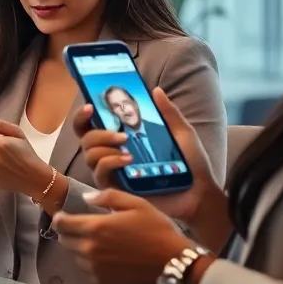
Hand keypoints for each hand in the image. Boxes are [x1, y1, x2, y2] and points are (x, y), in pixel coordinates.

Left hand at [51, 189, 193, 283]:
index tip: (64, 217)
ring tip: (98, 244)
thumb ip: (108, 197)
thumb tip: (86, 198)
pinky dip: (90, 264)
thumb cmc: (157, 231)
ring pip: (75, 256)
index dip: (60, 219)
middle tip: (82, 229)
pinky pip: (86, 271)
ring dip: (80, 249)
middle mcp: (89, 249)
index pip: (62, 223)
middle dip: (69, 233)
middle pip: (64, 240)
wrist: (173, 265)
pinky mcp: (101, 283)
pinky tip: (106, 259)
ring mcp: (94, 269)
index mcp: (95, 228)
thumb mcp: (136, 204)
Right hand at [73, 88, 226, 233]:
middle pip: (86, 139)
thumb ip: (168, 112)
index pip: (91, 125)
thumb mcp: (181, 133)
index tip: (91, 106)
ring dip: (104, 147)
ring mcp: (111, 172)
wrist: (198, 193)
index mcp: (121, 139)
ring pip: (89, 155)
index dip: (83, 115)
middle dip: (98, 133)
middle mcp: (111, 154)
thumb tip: (155, 90)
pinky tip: (128, 160)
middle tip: (121, 134)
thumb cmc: (191, 164)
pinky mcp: (114, 189)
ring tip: (127, 147)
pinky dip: (110, 162)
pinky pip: (100, 173)